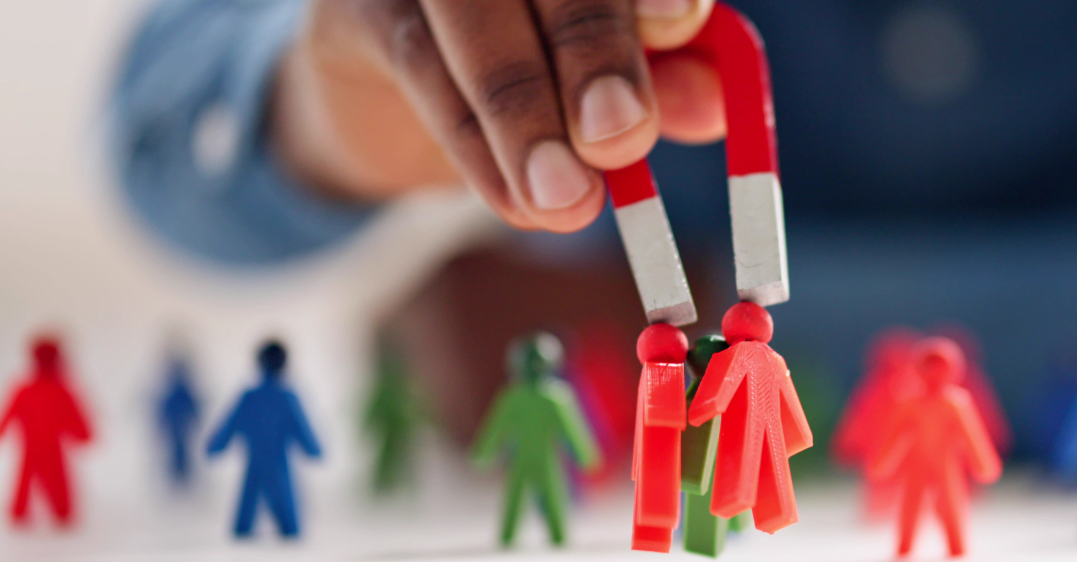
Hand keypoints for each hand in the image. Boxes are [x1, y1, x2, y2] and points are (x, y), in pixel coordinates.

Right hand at [272, 0, 729, 232]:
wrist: (395, 96)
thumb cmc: (533, 67)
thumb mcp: (612, 78)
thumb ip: (668, 81)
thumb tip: (714, 105)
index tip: (681, 20)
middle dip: (594, 46)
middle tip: (622, 136)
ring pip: (476, 15)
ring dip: (526, 111)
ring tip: (569, 199)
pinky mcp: (362, 8)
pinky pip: (423, 68)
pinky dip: (477, 146)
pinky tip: (517, 203)